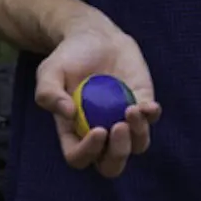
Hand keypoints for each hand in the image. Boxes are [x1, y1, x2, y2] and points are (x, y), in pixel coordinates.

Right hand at [34, 15, 161, 177]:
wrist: (93, 35)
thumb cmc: (68, 57)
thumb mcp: (49, 71)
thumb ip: (48, 93)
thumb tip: (69, 114)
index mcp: (74, 132)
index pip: (79, 157)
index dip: (88, 152)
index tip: (97, 130)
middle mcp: (101, 133)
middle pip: (111, 165)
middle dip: (118, 154)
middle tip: (118, 128)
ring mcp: (124, 121)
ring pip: (136, 146)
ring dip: (137, 135)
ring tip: (132, 110)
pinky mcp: (142, 104)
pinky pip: (151, 120)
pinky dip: (151, 116)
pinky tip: (148, 105)